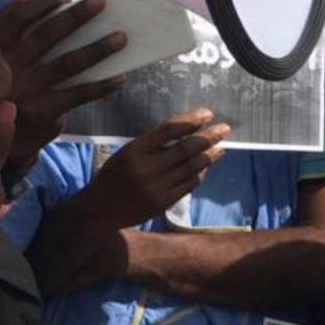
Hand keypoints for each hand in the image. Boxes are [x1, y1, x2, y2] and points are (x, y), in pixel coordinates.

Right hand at [0, 0, 127, 168]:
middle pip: (46, 35)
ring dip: (97, 49)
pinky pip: (77, 94)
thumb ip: (8, 26)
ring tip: (120, 38)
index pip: (17, 18)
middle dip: (76, 17)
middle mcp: (10, 66)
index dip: (42, 5)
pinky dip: (100, 86)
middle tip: (101, 2)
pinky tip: (118, 78)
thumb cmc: (2, 89)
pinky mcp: (42, 111)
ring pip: (67, 63)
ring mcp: (27, 89)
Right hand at [69, 109, 228, 232]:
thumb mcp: (125, 153)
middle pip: (185, 149)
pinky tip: (206, 166)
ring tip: (221, 146)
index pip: (168, 130)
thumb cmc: (112, 176)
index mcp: (134, 150)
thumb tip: (185, 132)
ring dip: (209, 155)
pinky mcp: (164, 203)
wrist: (100, 210)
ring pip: (191, 168)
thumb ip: (151, 144)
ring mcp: (157, 188)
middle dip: (208, 137)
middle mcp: (147, 168)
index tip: (207, 114)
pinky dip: (200, 173)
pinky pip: (189, 185)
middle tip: (224, 128)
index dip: (190, 121)